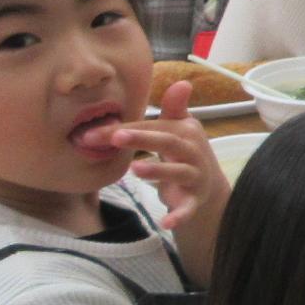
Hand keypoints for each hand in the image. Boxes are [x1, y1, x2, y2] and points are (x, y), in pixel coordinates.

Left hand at [104, 80, 228, 231]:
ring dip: (159, 170)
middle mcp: (193, 152)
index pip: (156, 127)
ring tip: (135, 169)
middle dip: (144, 138)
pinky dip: (179, 215)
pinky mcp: (194, 200)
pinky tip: (165, 222)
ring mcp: (195, 176)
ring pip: (179, 172)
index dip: (130, 128)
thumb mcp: (179, 129)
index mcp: (185, 132)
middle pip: (169, 142)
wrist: (207, 185)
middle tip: (116, 137)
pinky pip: (188, 208)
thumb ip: (173, 108)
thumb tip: (183, 82)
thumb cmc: (184, 152)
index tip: (97, 131)